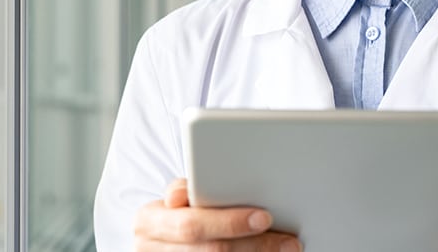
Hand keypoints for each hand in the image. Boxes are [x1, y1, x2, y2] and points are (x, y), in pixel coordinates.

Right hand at [133, 178, 301, 250]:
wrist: (155, 240)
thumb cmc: (171, 212)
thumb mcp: (172, 197)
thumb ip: (187, 191)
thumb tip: (188, 193)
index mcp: (149, 221)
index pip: (191, 224)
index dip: (228, 223)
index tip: (263, 217)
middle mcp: (152, 248)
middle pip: (212, 250)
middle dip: (253, 245)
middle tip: (288, 241)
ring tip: (286, 249)